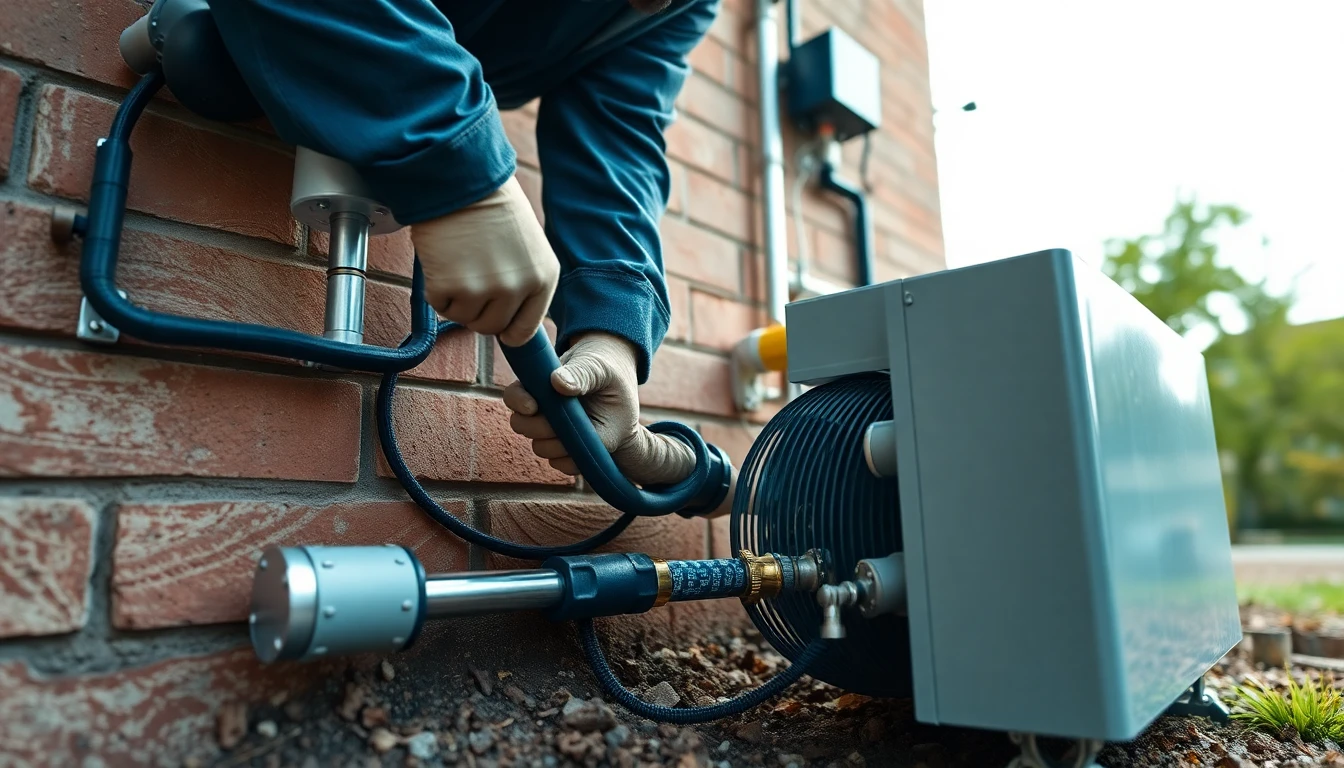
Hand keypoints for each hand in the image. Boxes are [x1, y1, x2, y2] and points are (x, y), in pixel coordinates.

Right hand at [410, 175, 558, 346]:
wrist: (463, 178)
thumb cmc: (494, 208)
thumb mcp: (529, 247)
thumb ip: (525, 283)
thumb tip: (508, 322)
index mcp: (543, 278)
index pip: (525, 329)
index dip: (507, 328)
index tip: (496, 323)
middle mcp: (517, 288)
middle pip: (491, 327)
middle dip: (478, 310)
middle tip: (469, 281)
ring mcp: (483, 289)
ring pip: (464, 318)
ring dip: (457, 298)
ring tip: (458, 264)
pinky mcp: (450, 286)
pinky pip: (440, 306)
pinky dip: (436, 290)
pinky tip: (443, 262)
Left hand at [503, 332, 696, 486]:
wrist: (603, 357)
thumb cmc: (609, 363)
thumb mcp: (601, 364)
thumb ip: (581, 374)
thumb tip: (559, 384)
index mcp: (608, 435)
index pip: (577, 454)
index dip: (556, 437)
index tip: (544, 408)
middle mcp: (588, 444)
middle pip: (548, 448)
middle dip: (534, 423)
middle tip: (527, 396)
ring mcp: (569, 439)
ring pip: (534, 440)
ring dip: (525, 418)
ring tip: (528, 393)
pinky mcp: (553, 430)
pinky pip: (529, 431)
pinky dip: (522, 413)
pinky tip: (529, 397)